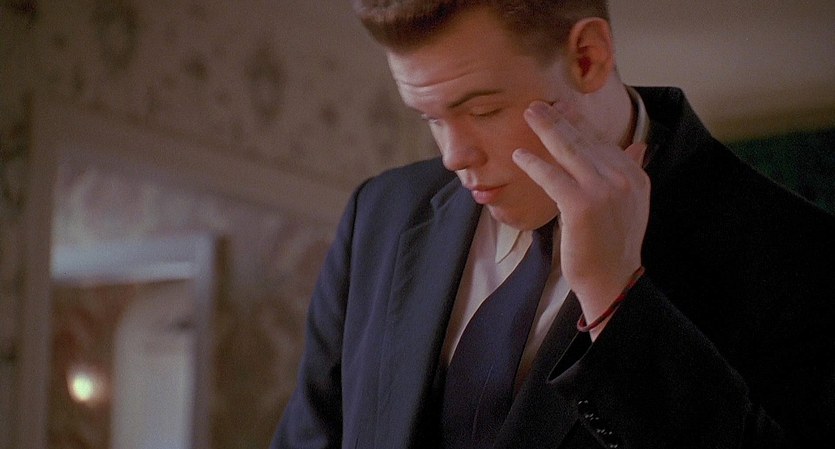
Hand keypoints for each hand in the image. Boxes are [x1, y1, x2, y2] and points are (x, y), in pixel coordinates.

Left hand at [512, 101, 649, 337]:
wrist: (613, 280)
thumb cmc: (614, 244)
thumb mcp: (632, 204)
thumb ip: (633, 170)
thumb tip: (639, 145)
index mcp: (634, 175)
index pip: (601, 141)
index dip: (579, 122)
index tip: (561, 106)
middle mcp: (622, 178)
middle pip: (584, 141)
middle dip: (559, 119)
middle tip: (537, 103)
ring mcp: (603, 190)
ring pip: (569, 152)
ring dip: (546, 130)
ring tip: (529, 114)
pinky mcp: (581, 205)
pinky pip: (553, 177)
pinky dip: (534, 165)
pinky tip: (519, 156)